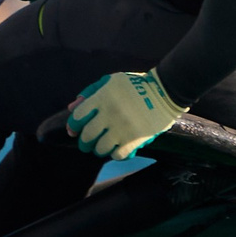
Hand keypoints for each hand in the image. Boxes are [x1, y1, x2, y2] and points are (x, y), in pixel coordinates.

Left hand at [65, 69, 187, 160]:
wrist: (165, 92)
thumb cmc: (135, 85)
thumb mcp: (111, 81)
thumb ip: (90, 93)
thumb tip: (71, 108)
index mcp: (102, 98)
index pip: (78, 117)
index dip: (73, 126)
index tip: (74, 131)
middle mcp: (110, 114)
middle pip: (87, 136)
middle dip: (84, 142)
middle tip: (88, 143)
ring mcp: (123, 128)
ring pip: (100, 149)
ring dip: (99, 149)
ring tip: (103, 146)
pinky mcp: (135, 139)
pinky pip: (117, 155)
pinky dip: (115, 154)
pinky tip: (117, 149)